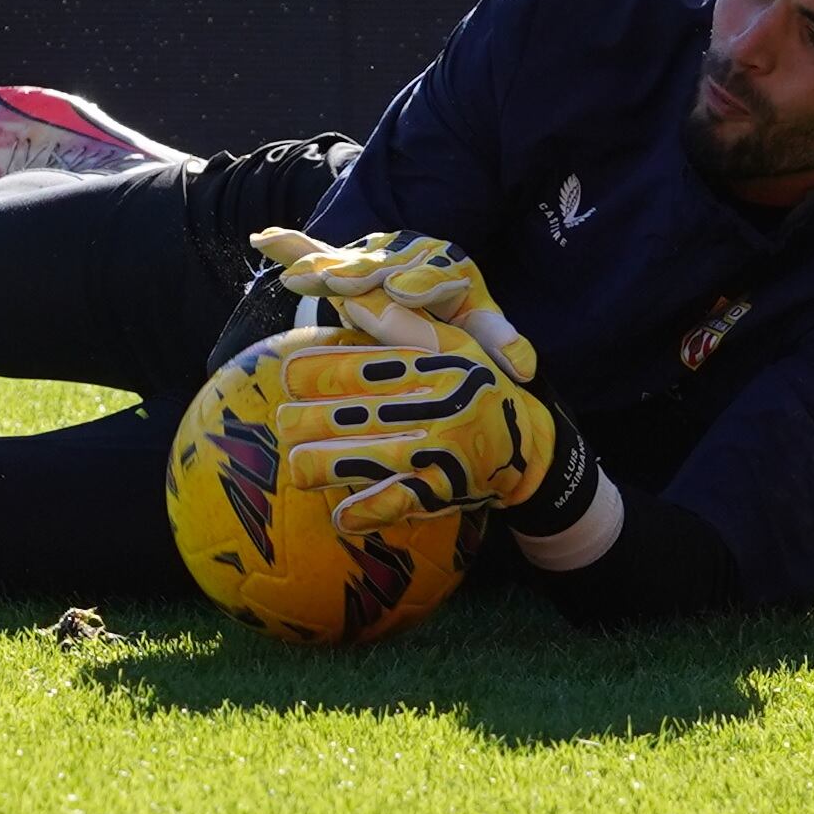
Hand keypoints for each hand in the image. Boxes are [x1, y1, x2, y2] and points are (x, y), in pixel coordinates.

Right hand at [246, 229, 537, 382]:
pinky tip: (260, 239)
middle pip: (380, 266)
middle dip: (362, 274)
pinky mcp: (339, 265)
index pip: (431, 275)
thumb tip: (524, 368)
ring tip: (299, 276)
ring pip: (343, 262)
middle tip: (342, 282)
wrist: (428, 276)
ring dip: (321, 267)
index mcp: (439, 266)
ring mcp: (366, 259)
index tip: (407, 291)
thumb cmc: (453, 306)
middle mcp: (400, 257)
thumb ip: (499, 340)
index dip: (421, 283)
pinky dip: (289, 246)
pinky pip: (311, 252)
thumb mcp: (477, 320)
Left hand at [266, 325, 562, 533]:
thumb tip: (349, 297)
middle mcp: (432, 406)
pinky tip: (341, 516)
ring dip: (318, 466)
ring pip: (358, 460)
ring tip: (299, 465)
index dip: (311, 373)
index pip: (354, 367)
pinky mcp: (442, 490)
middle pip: (345, 416)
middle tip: (285, 426)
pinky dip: (362, 513)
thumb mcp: (451, 344)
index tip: (290, 378)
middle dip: (303, 423)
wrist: (528, 445)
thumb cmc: (477, 386)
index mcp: (428, 366)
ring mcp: (436, 451)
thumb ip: (399, 323)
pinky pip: (392, 503)